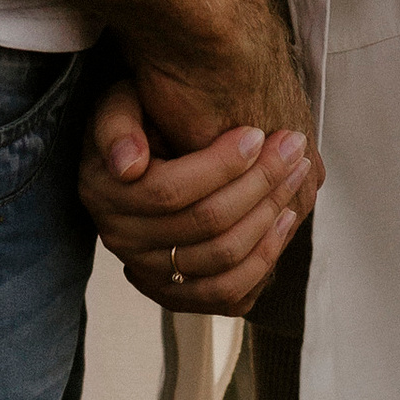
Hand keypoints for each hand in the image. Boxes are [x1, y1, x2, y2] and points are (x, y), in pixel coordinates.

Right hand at [81, 69, 314, 317]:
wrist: (138, 160)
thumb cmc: (136, 121)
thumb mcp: (117, 104)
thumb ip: (116, 124)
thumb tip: (128, 165)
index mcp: (103, 194)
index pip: (169, 190)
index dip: (220, 164)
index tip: (258, 134)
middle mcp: (122, 240)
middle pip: (205, 225)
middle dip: (260, 183)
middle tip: (293, 147)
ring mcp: (149, 273)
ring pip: (222, 261)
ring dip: (269, 219)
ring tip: (295, 176)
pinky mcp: (178, 293)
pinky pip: (228, 294)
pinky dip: (263, 259)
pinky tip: (283, 218)